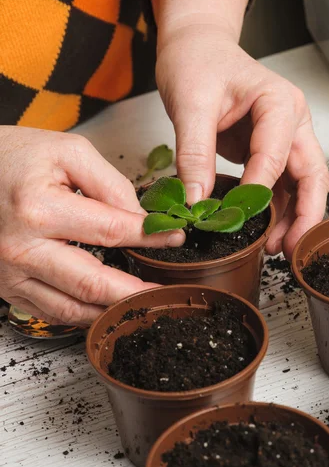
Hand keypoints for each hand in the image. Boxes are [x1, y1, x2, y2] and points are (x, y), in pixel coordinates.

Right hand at [0, 127, 184, 324]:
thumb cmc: (12, 159)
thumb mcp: (67, 152)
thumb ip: (109, 184)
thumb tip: (141, 219)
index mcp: (38, 209)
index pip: (111, 230)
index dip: (150, 237)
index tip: (174, 238)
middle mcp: (22, 248)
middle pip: (92, 283)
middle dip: (136, 291)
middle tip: (163, 292)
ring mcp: (12, 274)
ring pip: (72, 308)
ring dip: (111, 310)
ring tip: (141, 304)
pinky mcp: (8, 288)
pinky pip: (52, 313)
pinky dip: (83, 314)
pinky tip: (105, 307)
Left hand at [156, 24, 328, 258]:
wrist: (196, 49)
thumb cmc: (197, 63)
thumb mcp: (190, 105)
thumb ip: (194, 154)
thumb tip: (195, 202)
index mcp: (280, 103)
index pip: (277, 156)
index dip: (258, 192)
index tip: (235, 216)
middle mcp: (292, 122)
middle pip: (311, 176)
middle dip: (304, 215)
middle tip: (287, 249)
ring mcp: (285, 138)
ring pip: (303, 186)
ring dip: (294, 219)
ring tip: (276, 249)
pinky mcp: (270, 152)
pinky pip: (282, 187)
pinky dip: (278, 212)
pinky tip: (267, 233)